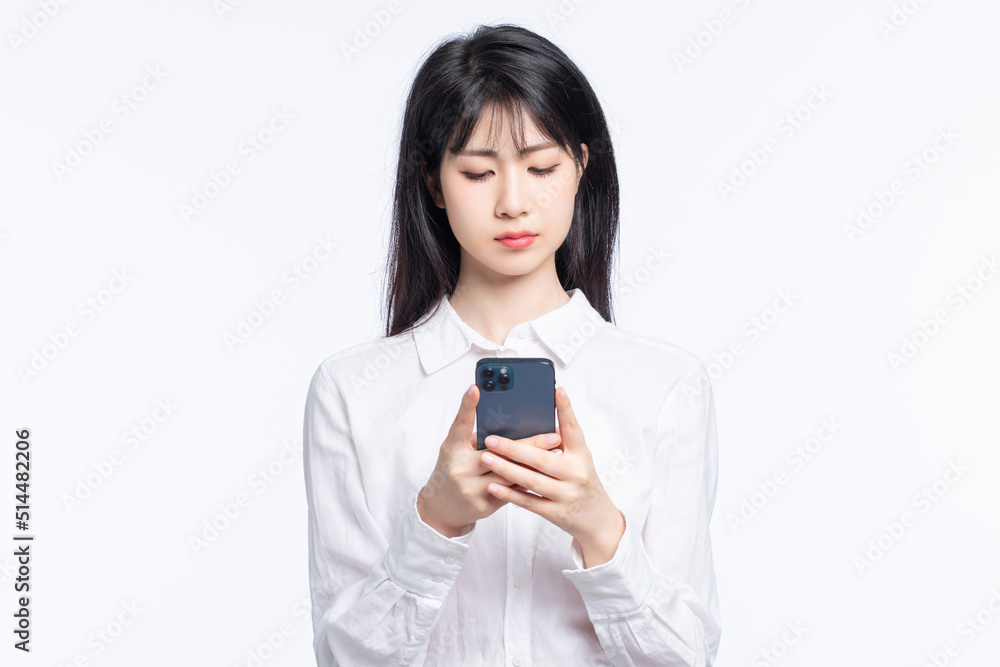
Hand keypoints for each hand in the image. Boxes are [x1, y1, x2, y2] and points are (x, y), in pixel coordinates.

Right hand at [416, 384, 551, 537]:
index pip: (460, 424)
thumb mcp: (457, 450)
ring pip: (510, 474)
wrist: (442, 509)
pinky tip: (547, 473)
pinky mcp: (484, 506)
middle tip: (553, 435)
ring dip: (535, 463)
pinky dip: (529, 480)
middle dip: (529, 443)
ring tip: (557, 454)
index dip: (467, 405)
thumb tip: (508, 419)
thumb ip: (477, 436)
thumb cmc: (453, 470)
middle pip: (498, 452)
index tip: (476, 388)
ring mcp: (472, 489)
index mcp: (452, 449)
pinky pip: (511, 492)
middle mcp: (461, 468)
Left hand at [479, 386, 625, 567]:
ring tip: (486, 458)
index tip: (557, 390)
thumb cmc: (582, 480)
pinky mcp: (556, 513)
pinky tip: (493, 486)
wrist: (596, 518)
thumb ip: (564, 439)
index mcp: (581, 455)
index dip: (566, 409)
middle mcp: (575, 473)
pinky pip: (529, 502)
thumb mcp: (580, 457)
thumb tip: (541, 414)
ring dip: (506, 469)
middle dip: (514, 448)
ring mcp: (565, 495)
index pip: (573, 429)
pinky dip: (510, 494)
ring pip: (532, 481)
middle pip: (542, 458)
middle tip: (490, 439)